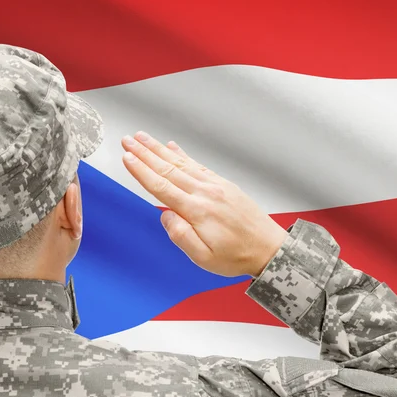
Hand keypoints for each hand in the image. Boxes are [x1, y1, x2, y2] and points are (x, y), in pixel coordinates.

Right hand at [121, 132, 287, 277]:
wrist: (269, 248)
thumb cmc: (236, 256)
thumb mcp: (203, 257)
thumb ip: (181, 236)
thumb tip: (164, 215)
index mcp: (197, 211)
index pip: (162, 187)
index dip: (142, 171)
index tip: (127, 157)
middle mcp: (205, 193)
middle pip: (168, 169)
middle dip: (145, 153)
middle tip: (128, 140)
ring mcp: (215, 186)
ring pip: (181, 164)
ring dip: (159, 149)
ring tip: (143, 138)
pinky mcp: (223, 185)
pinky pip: (198, 165)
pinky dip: (183, 155)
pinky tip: (173, 147)